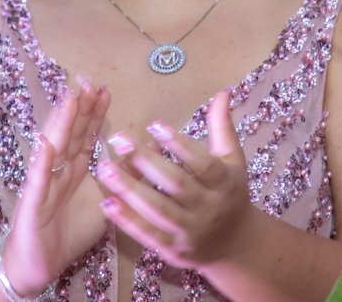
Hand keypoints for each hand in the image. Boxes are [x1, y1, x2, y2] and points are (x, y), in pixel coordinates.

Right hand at [3, 77, 109, 295]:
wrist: (42, 262)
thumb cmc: (71, 230)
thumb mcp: (106, 203)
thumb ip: (123, 180)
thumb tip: (144, 155)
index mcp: (76, 168)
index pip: (86, 133)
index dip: (94, 112)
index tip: (104, 89)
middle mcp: (59, 169)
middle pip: (71, 133)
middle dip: (79, 107)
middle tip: (87, 81)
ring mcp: (44, 182)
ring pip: (54, 148)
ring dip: (61, 124)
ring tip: (69, 99)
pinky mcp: (33, 202)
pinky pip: (39, 180)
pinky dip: (43, 162)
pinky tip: (47, 144)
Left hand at [96, 90, 255, 268]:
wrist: (236, 245)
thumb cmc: (230, 193)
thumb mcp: (233, 160)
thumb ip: (222, 127)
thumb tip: (222, 91)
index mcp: (223, 183)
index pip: (202, 163)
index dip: (180, 145)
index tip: (155, 125)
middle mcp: (207, 208)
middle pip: (176, 185)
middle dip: (147, 162)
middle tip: (119, 139)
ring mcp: (189, 232)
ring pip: (158, 210)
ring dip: (130, 190)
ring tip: (105, 168)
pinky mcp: (172, 249)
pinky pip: (148, 235)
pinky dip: (127, 220)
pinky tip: (107, 202)